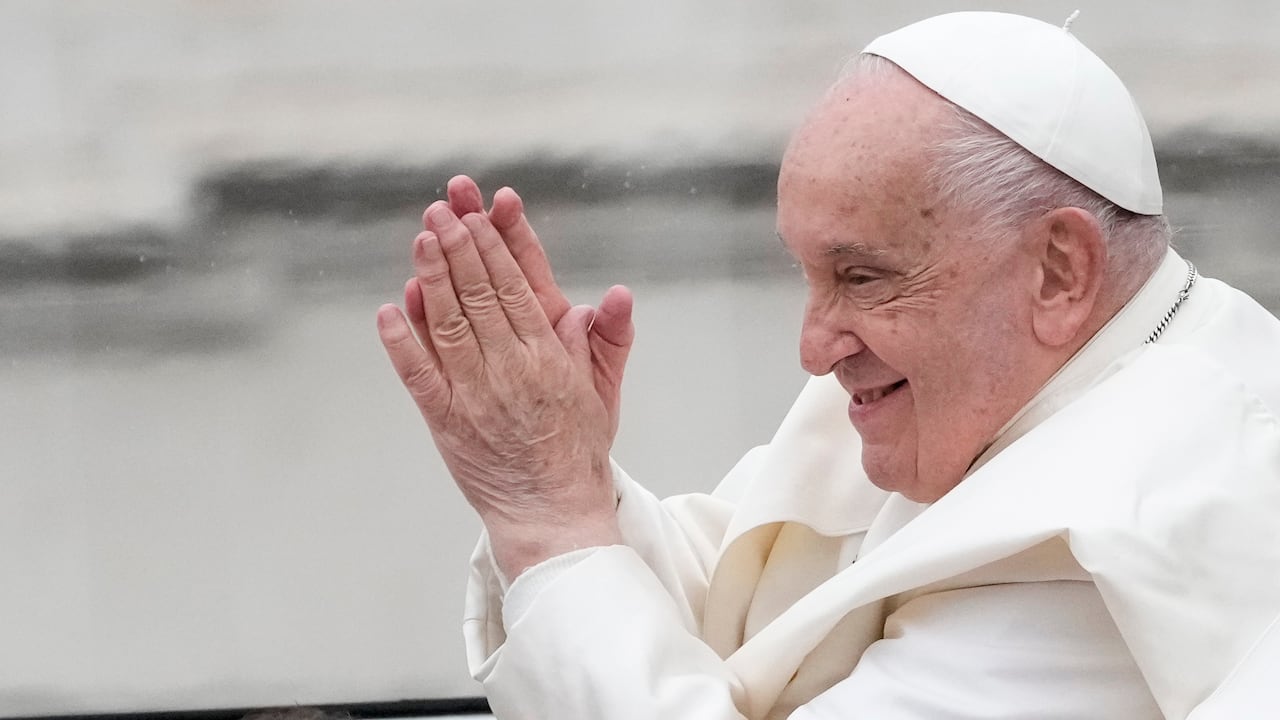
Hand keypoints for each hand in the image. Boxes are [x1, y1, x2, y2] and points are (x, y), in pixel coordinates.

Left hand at [378, 201, 623, 578]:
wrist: (552, 512)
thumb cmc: (577, 448)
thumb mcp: (604, 390)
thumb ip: (608, 340)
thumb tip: (614, 295)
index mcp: (550, 355)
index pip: (519, 285)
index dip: (496, 245)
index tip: (479, 213)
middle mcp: (512, 368)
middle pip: (481, 294)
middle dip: (459, 247)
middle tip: (442, 210)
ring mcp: (476, 394)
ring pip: (449, 323)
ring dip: (432, 279)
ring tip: (421, 240)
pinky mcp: (447, 421)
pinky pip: (419, 374)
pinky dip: (402, 341)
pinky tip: (390, 309)